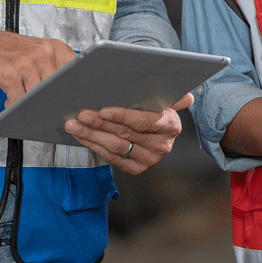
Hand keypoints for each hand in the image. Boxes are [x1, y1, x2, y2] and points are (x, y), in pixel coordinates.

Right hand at [0, 31, 76, 102]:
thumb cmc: (4, 50)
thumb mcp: (34, 52)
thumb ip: (51, 68)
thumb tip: (68, 93)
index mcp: (53, 47)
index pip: (75, 70)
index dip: (76, 88)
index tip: (74, 100)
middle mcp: (42, 52)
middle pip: (57, 89)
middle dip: (50, 101)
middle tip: (44, 107)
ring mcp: (26, 62)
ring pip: (38, 97)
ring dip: (29, 105)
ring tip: (22, 100)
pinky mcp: (9, 74)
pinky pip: (18, 100)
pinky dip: (13, 106)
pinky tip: (10, 100)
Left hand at [64, 93, 190, 173]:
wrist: (149, 125)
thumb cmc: (151, 103)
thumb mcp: (162, 95)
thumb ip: (172, 94)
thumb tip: (188, 98)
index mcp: (171, 125)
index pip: (143, 121)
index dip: (122, 116)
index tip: (103, 109)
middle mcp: (163, 145)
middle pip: (125, 133)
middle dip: (99, 123)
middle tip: (80, 114)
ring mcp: (150, 159)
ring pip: (115, 147)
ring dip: (91, 135)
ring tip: (73, 124)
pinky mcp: (137, 168)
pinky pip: (111, 157)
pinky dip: (93, 145)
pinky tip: (80, 135)